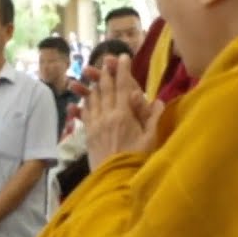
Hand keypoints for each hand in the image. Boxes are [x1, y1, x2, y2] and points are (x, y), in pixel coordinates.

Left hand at [83, 54, 165, 169]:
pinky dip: (82, 105)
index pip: (123, 86)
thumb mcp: (150, 139)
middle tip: (106, 60)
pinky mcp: (88, 134)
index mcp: (124, 114)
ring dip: (92, 85)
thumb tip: (158, 101)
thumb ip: (153, 118)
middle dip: (106, 72)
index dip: (123, 70)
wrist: (114, 180)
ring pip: (92, 98)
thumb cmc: (136, 161)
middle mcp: (107, 115)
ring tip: (91, 74)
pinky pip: (84, 114)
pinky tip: (79, 100)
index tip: (122, 56)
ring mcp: (95, 124)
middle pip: (105, 88)